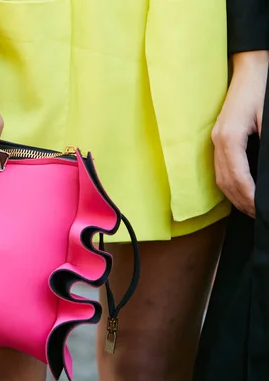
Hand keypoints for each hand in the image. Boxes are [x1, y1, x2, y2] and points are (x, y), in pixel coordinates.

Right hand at [212, 51, 268, 216]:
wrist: (250, 67)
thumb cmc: (262, 89)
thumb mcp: (268, 120)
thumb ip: (265, 148)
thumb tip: (265, 173)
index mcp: (229, 138)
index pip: (237, 177)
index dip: (249, 197)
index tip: (260, 209)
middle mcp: (217, 141)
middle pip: (225, 182)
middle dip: (241, 202)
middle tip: (257, 215)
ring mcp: (215, 140)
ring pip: (220, 178)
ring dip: (234, 196)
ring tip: (250, 208)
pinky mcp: (218, 138)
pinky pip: (220, 169)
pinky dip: (230, 184)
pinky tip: (241, 190)